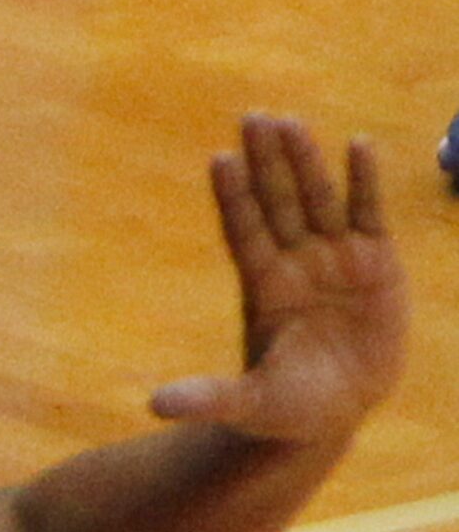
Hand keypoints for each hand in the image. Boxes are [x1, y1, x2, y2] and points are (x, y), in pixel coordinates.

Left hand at [149, 114, 407, 443]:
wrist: (331, 414)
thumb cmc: (283, 409)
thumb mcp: (246, 405)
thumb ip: (207, 399)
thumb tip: (155, 406)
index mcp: (264, 290)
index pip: (244, 233)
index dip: (234, 197)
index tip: (219, 160)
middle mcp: (296, 265)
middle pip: (277, 204)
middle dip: (266, 162)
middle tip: (251, 117)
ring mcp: (336, 260)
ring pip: (319, 200)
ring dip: (307, 162)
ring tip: (291, 122)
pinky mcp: (377, 266)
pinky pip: (370, 214)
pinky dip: (364, 182)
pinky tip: (359, 144)